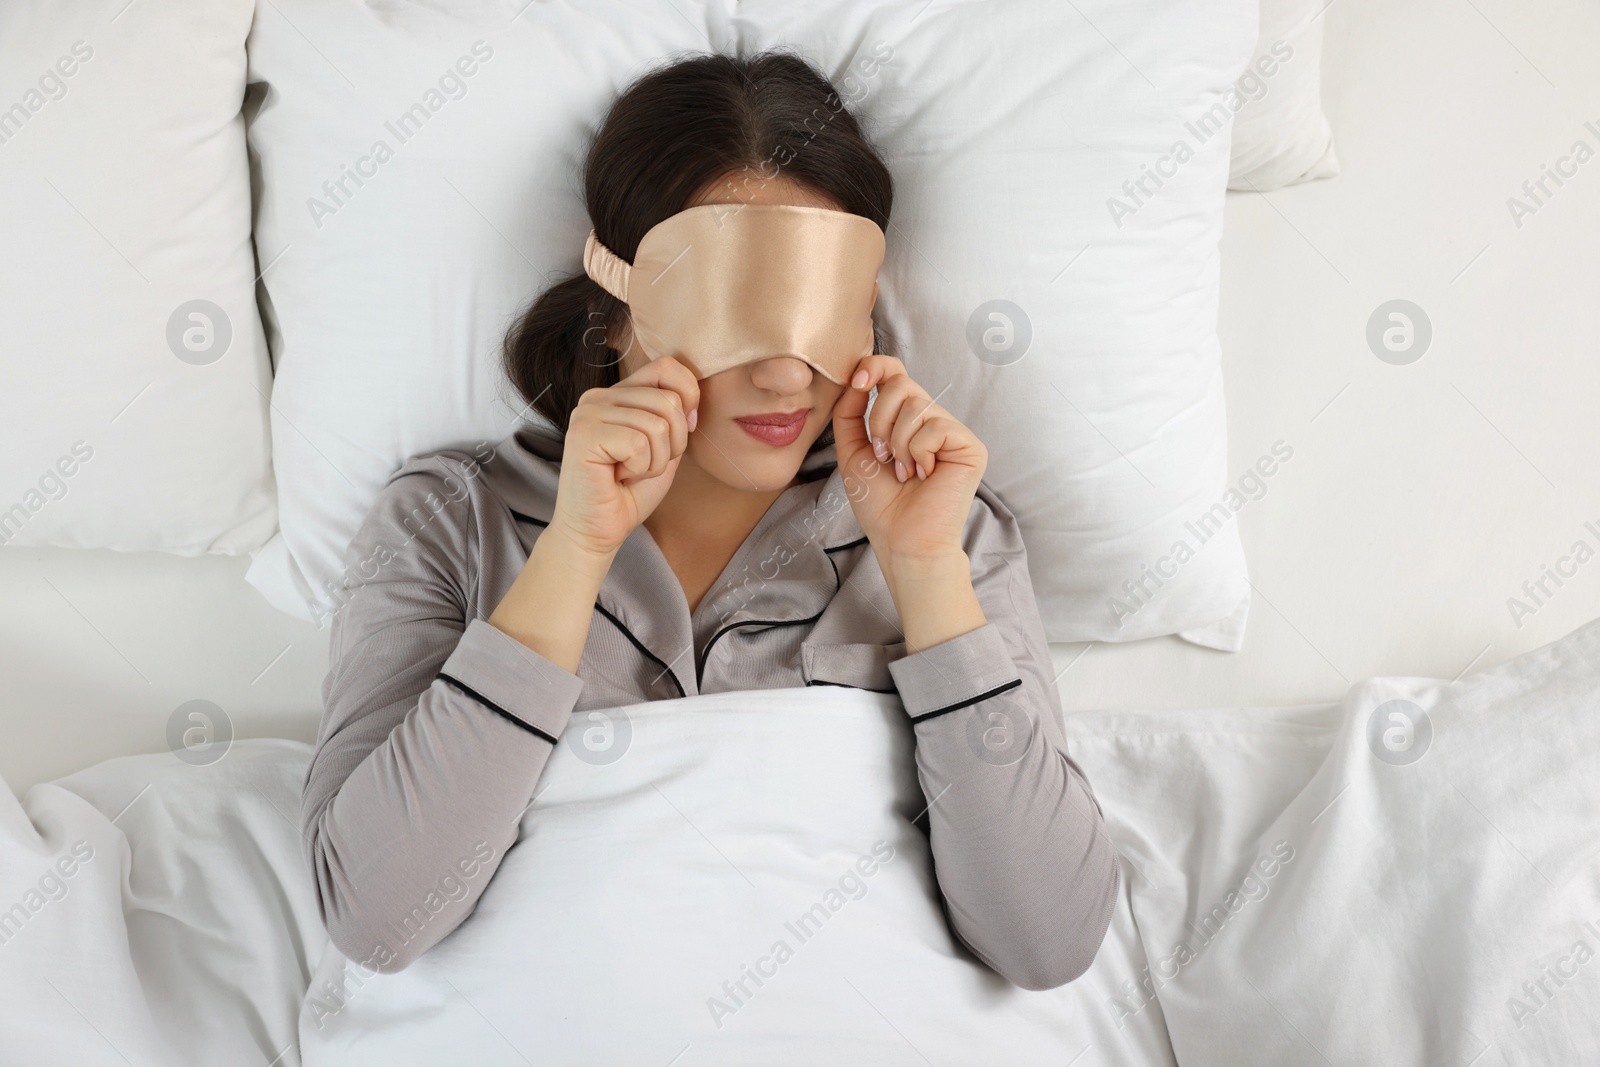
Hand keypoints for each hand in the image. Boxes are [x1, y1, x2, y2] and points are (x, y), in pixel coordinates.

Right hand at [548, 355, 698, 559]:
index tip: (676, 437)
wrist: (598, 530)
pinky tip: (619, 477)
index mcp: (617, 394)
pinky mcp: (583, 435)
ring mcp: (587, 413)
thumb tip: (691, 398)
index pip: (667, 367)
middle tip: (644, 464)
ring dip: (654, 460)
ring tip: (630, 472)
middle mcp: (598, 397)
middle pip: (668, 400)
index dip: (687, 399)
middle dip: (672, 443)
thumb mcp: (665, 447)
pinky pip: (639, 443)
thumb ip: (676, 417)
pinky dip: (640, 468)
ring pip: (657, 424)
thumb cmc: (630, 492)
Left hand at [830, 355, 986, 569]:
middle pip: (902, 383)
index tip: (857, 380)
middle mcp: (931, 420)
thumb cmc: (880, 504)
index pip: (895, 373)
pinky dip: (918, 452)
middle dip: (879, 419)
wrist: (901, 540)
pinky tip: (924, 475)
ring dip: (897, 442)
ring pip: (916, 404)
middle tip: (883, 456)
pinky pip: (935, 426)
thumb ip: (849, 413)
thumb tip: (856, 378)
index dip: (876, 367)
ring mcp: (952, 432)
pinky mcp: (969, 446)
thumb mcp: (853, 452)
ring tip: (905, 472)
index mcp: (905, 420)